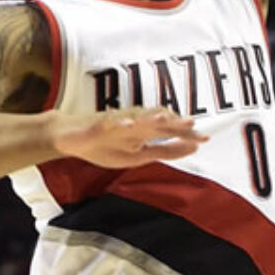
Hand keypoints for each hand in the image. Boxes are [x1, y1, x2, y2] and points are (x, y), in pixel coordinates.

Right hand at [52, 105, 207, 167]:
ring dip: (150, 117)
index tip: (206, 138)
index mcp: (144, 132)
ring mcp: (117, 122)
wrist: (69, 137)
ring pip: (136, 118)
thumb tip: (191, 148)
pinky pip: (109, 122)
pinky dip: (119, 122)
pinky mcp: (98, 124)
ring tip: (164, 118)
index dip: (186, 134)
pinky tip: (128, 124)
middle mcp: (134, 123)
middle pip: (157, 122)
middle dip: (173, 123)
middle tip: (192, 124)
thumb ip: (163, 151)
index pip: (169, 131)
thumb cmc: (105, 145)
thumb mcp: (138, 156)